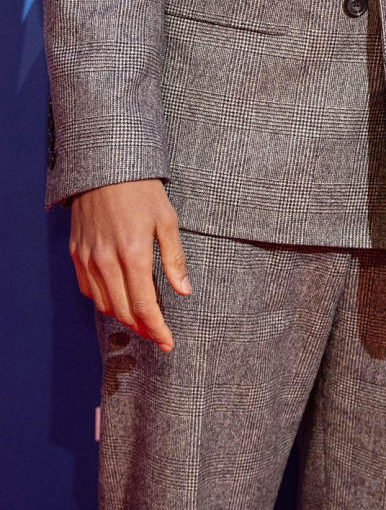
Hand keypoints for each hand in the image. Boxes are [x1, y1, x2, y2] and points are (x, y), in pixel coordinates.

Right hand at [69, 178, 190, 350]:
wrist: (106, 167)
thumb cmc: (142, 191)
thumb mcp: (167, 220)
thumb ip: (174, 258)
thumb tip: (184, 291)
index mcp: (133, 253)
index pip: (144, 306)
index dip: (156, 329)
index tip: (168, 342)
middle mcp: (107, 261)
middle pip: (123, 311)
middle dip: (142, 329)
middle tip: (158, 335)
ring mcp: (88, 258)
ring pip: (103, 304)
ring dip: (123, 318)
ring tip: (142, 320)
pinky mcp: (77, 253)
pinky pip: (88, 289)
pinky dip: (103, 301)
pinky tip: (118, 299)